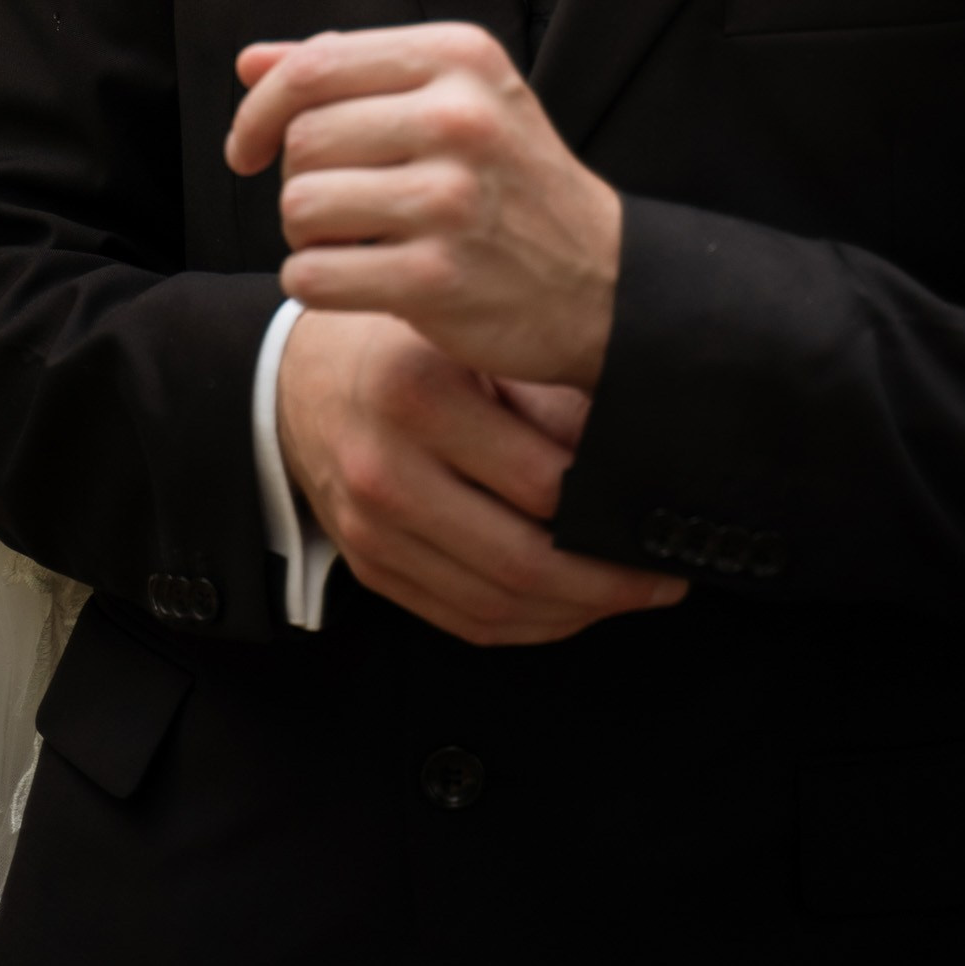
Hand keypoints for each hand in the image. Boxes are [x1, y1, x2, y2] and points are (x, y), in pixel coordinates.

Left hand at [228, 23, 622, 388]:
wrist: (602, 281)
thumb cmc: (507, 181)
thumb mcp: (452, 98)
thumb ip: (349, 72)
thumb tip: (248, 61)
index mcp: (459, 57)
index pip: (312, 67)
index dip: (258, 109)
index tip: (246, 148)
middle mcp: (459, 119)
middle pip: (301, 140)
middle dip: (296, 179)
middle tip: (336, 204)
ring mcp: (451, 201)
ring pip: (299, 206)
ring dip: (305, 235)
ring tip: (352, 241)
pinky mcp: (438, 280)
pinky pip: (313, 275)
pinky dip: (315, 282)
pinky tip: (355, 281)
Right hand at [275, 310, 683, 645]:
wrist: (298, 380)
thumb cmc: (402, 349)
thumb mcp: (472, 340)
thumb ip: (545, 396)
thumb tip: (631, 459)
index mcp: (418, 395)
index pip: (539, 483)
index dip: (609, 513)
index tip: (657, 518)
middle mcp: (387, 469)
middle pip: (520, 560)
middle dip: (609, 583)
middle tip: (665, 578)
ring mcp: (373, 530)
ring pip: (496, 606)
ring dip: (577, 613)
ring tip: (628, 595)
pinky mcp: (370, 567)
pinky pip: (464, 621)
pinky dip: (528, 625)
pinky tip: (569, 607)